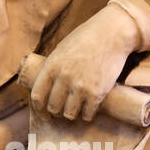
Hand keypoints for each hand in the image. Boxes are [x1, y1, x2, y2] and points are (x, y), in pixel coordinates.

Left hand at [29, 4, 141, 121]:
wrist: (112, 34)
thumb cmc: (86, 39)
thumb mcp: (61, 49)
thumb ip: (53, 67)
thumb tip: (46, 85)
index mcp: (51, 66)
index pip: (37, 95)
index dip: (38, 109)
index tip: (43, 114)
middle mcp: (64, 78)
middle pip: (53, 107)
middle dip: (55, 112)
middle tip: (60, 112)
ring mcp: (80, 86)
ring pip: (69, 114)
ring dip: (71, 114)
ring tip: (74, 110)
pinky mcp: (97, 92)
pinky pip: (87, 114)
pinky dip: (87, 115)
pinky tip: (88, 110)